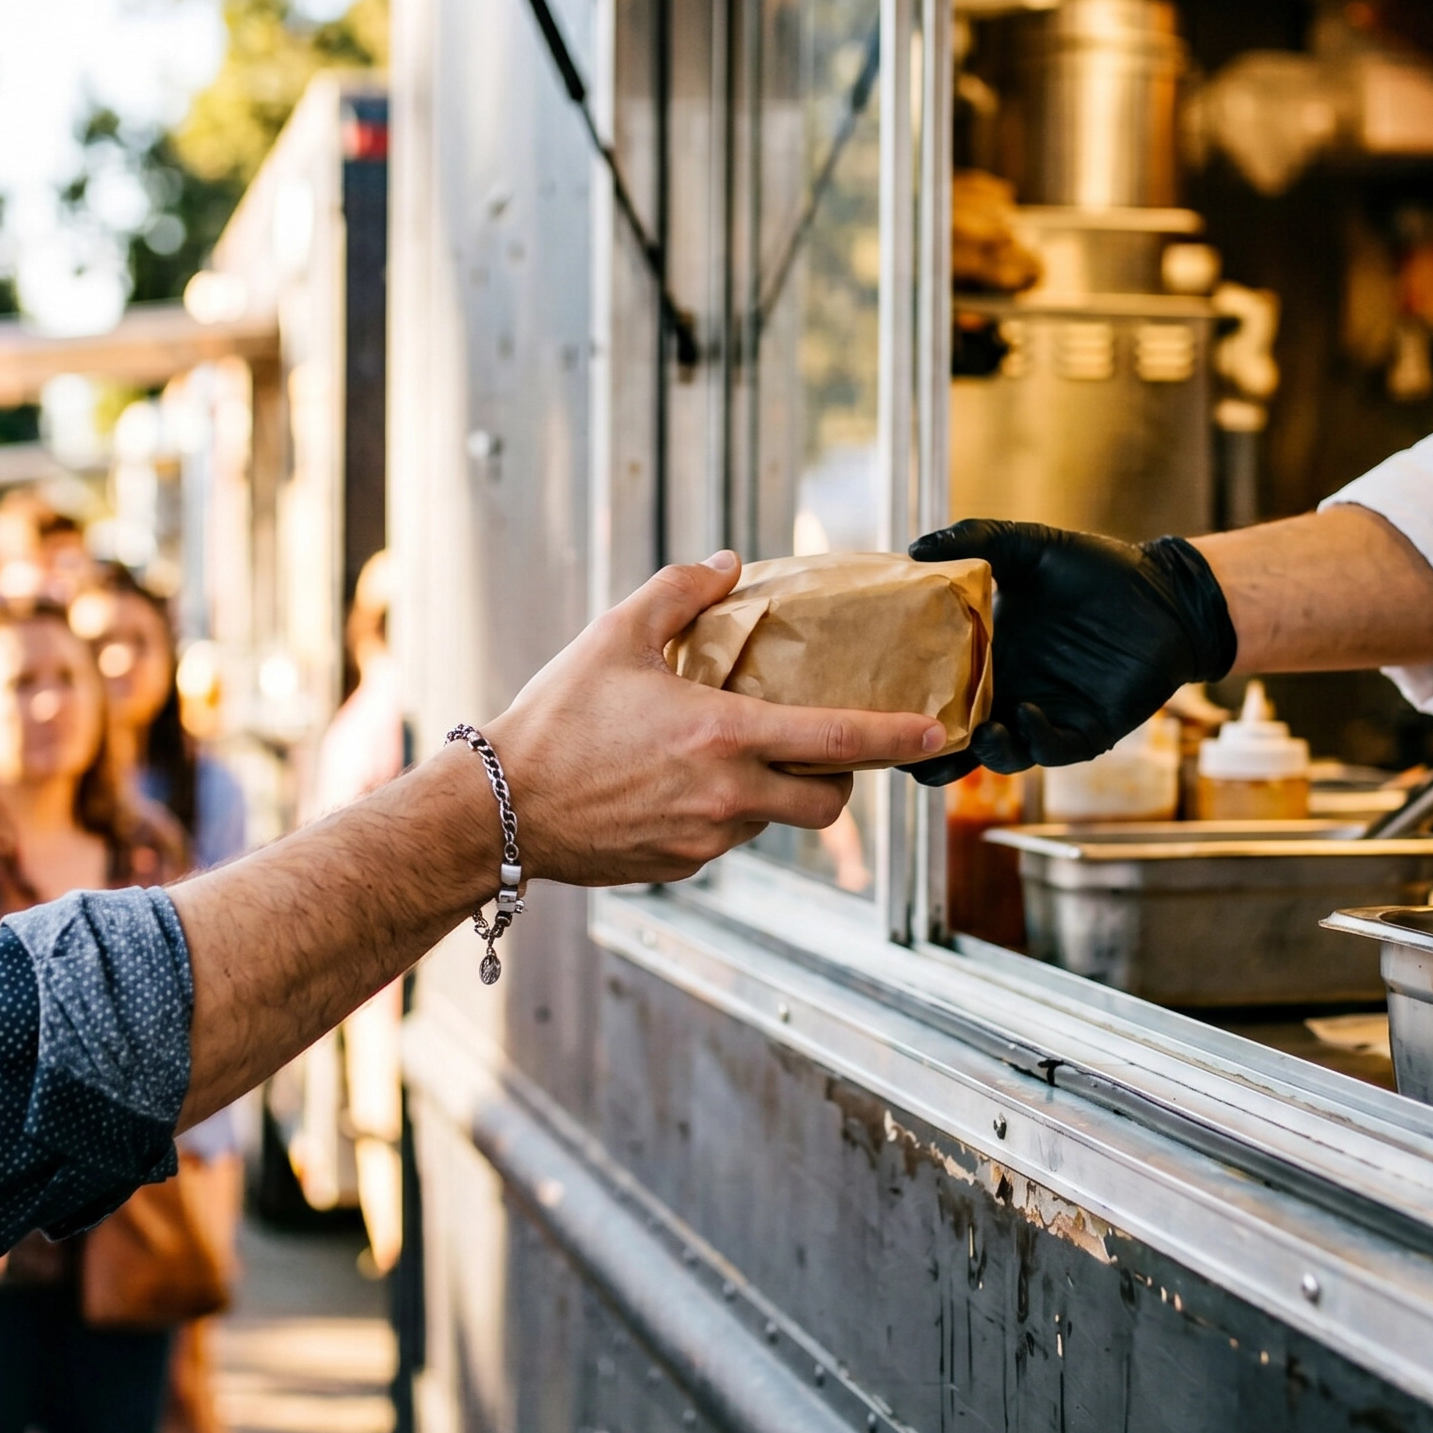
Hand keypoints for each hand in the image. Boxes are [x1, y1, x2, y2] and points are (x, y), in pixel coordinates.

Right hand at [484, 552, 945, 884]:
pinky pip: (723, 841)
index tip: (934, 733)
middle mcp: (726, 796)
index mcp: (723, 736)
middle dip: (841, 783)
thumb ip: (679, 592)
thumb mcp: (615, 636)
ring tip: (722, 757)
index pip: (836, 740)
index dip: (895, 738)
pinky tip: (676, 787)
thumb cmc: (556, 719)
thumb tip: (728, 565)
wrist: (497, 809)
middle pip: (825, 805)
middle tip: (822, 752)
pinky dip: (721, 814)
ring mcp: (704, 841)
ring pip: (771, 822)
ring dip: (770, 794)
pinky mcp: (679, 867)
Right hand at [903, 520, 1235, 784]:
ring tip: (974, 734)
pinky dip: (1036, 739)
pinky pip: (1052, 748)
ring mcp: (1042, 714)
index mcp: (982, 654)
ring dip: (983, 751)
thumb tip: (915, 547)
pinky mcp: (1084, 730)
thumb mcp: (1029, 547)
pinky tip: (1028, 715)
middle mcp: (1006, 691)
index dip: (903, 701)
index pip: (932, 687)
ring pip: (1000, 753)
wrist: (1163, 593)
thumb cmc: (1095, 570)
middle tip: (905, 747)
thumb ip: (976, 540)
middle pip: (955, 735)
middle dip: (929, 751)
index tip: (873, 700)